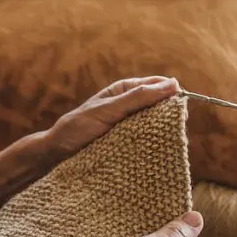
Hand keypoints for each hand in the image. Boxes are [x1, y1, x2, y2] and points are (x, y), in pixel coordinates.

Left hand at [41, 76, 180, 164]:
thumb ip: (138, 97)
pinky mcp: (129, 143)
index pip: (160, 85)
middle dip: (169, 116)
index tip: (179, 110)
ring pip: (157, 126)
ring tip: (162, 143)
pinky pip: (148, 142)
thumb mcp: (109, 110)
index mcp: (126, 90)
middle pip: (162, 106)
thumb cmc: (79, 126)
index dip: (173, 95)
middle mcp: (131, 106)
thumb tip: (173, 84)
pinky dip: (152, 146)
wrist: (57, 153)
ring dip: (161, 133)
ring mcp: (131, 125)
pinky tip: (155, 153)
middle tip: (170, 130)